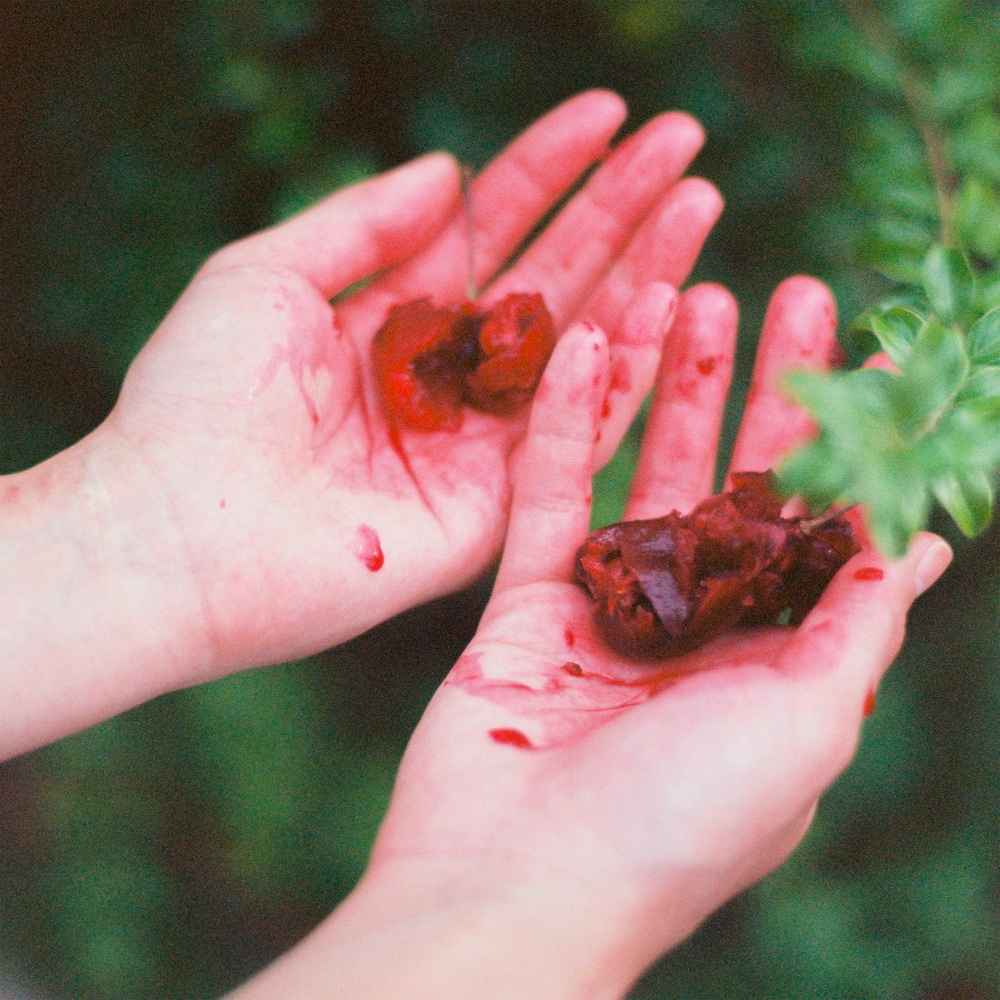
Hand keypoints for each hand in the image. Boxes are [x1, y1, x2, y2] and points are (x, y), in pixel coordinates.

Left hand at [0, 91, 720, 756]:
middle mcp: (444, 378)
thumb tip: (447, 169)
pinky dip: (621, 374)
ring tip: (699, 203)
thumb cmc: (199, 399)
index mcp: (390, 319)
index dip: (547, 171)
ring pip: (578, 349)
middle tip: (685, 144)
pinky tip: (668, 303)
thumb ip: (363, 222)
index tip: (609, 115)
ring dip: (642, 275)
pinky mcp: (494, 511)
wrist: (178, 534)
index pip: (488, 232)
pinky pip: (573, 434)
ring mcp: (475, 444)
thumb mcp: (267, 276)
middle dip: (618, 211)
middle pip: (550, 282)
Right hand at [281, 279, 949, 998]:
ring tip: (688, 290)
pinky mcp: (520, 602)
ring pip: (637, 471)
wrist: (513, 886)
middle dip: (759, 386)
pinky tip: (585, 344)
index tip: (866, 353)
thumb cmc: (678, 825)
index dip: (843, 438)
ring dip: (666, 384)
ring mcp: (601, 610)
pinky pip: (545, 495)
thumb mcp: (804, 724)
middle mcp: (689, 628)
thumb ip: (854, 624)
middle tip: (783, 290)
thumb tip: (914, 544)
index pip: (814, 523)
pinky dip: (562, 422)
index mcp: (767, 660)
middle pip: (729, 481)